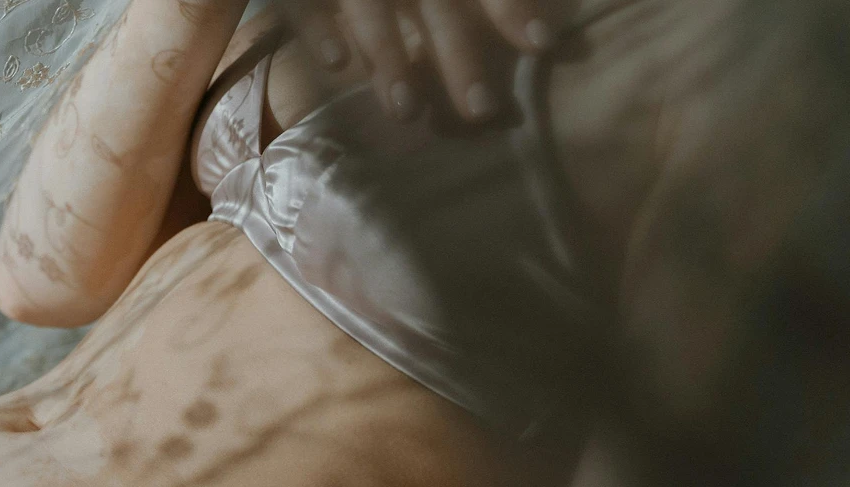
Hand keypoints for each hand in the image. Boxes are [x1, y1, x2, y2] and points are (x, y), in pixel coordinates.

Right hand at [296, 0, 562, 120]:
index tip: (544, 45)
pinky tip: (336, 63)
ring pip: (372, 10)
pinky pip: (305, 5)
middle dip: (459, 56)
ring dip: (391, 59)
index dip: (510, 9)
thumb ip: (476, 4)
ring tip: (406, 112)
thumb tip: (536, 35)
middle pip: (436, 6)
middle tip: (483, 111)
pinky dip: (319, 29)